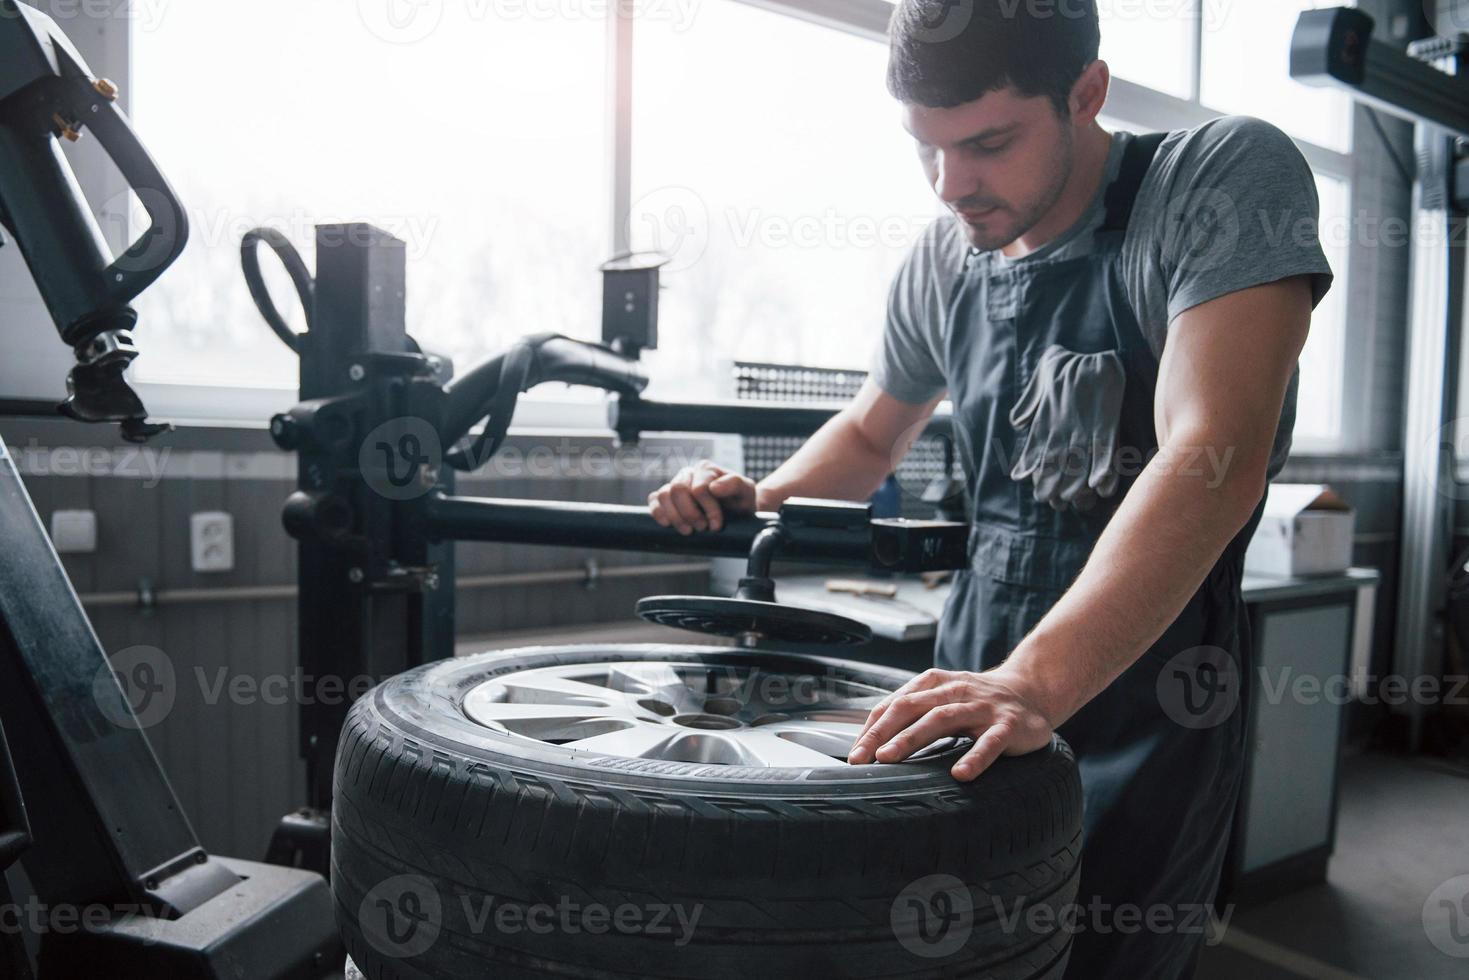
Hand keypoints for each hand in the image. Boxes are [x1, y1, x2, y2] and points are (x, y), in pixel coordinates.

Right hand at [647, 461, 757, 534]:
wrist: (735, 512)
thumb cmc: (740, 500)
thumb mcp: (746, 491)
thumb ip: (734, 484)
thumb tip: (714, 487)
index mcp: (706, 469)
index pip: (699, 488)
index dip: (708, 509)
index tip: (716, 525)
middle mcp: (688, 474)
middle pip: (678, 490)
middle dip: (690, 514)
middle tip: (702, 528)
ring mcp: (675, 484)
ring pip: (663, 495)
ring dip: (675, 517)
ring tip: (689, 530)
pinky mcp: (666, 498)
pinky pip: (653, 500)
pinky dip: (658, 513)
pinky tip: (668, 524)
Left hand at [847, 667, 1054, 780]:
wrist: (1032, 690)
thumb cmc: (978, 701)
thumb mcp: (944, 698)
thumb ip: (914, 713)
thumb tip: (873, 741)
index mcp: (936, 684)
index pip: (896, 703)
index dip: (872, 727)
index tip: (854, 753)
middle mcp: (956, 691)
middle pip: (911, 707)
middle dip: (882, 732)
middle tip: (862, 758)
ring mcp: (983, 707)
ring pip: (943, 718)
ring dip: (912, 737)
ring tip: (890, 758)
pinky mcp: (1009, 725)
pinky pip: (991, 742)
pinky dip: (975, 758)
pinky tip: (960, 774)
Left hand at [1008, 344, 1125, 510]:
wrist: (1095, 354)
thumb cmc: (1066, 364)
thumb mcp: (1041, 379)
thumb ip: (1029, 403)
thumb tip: (1018, 423)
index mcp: (1048, 417)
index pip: (1036, 446)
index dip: (1030, 464)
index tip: (1023, 479)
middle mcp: (1064, 425)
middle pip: (1056, 460)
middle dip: (1052, 481)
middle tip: (1050, 501)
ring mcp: (1085, 426)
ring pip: (1079, 460)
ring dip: (1075, 482)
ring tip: (1071, 499)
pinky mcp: (1106, 423)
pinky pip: (1104, 450)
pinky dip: (1103, 468)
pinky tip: (1101, 485)